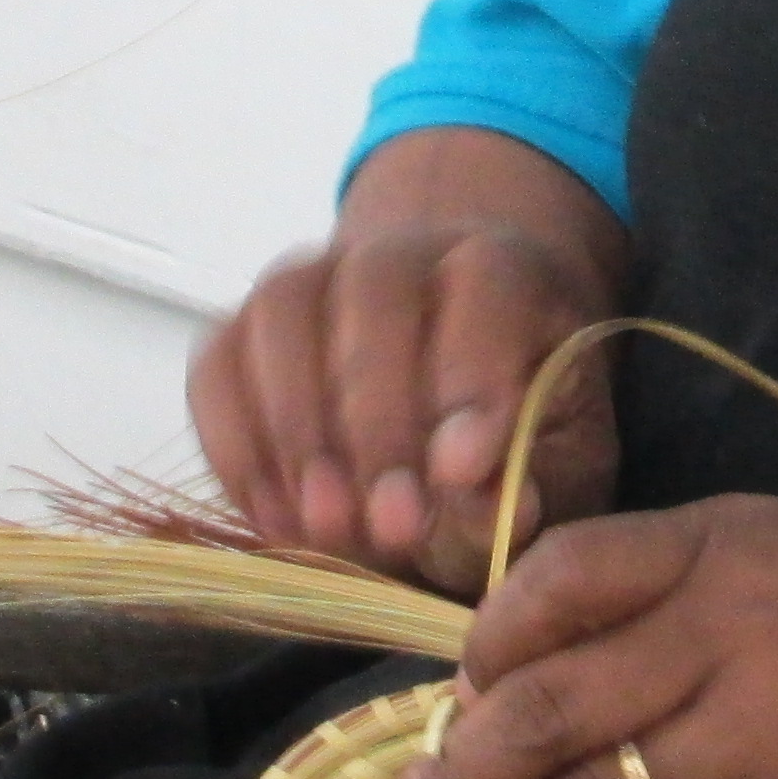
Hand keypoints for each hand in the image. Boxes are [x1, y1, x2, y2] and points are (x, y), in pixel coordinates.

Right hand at [189, 128, 629, 589]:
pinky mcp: (244, 327)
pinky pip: (216, 365)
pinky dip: (236, 445)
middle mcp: (403, 251)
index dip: (471, 372)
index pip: (488, 284)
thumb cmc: (518, 425)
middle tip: (392, 526)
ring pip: (285, 311)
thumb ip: (536, 479)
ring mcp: (313, 279)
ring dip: (298, 426)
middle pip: (376, 292)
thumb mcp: (561, 459)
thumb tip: (492, 505)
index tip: (461, 472)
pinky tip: (277, 518)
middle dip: (378, 420)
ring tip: (326, 527)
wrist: (447, 386)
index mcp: (504, 267)